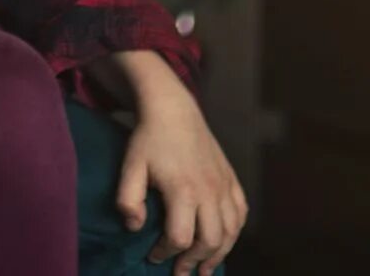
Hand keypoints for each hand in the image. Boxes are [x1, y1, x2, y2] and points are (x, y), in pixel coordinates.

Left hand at [116, 73, 245, 275]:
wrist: (174, 110)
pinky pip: (241, 213)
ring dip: (219, 254)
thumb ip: (128, 199)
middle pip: (210, 240)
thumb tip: (135, 227)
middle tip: (182, 273)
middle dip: (195, 261)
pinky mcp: (231, 179)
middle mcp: (209, 191)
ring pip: (230, 231)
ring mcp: (223, 186)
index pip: (180, 237)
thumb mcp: (130, 166)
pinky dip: (235, 232)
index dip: (166, 252)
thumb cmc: (149, 140)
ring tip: (206, 269)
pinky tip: (225, 241)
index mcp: (183, 191)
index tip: (154, 257)